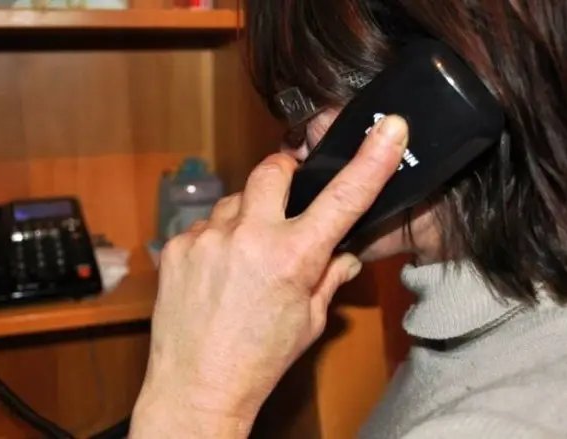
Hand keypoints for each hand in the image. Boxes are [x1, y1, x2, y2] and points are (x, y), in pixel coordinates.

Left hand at [130, 115, 408, 437]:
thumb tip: (343, 253)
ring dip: (247, 216)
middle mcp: (248, 238)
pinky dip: (217, 239)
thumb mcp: (308, 320)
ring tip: (244, 255)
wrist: (197, 387)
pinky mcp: (177, 246)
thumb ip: (328, 277)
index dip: (373, 160)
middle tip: (288, 199)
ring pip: (235, 199)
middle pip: (273, 168)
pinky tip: (217, 271)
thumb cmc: (259, 360)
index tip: (389, 130)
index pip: (344, 198)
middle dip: (285, 174)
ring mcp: (207, 238)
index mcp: (293, 258)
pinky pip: (205, 225)